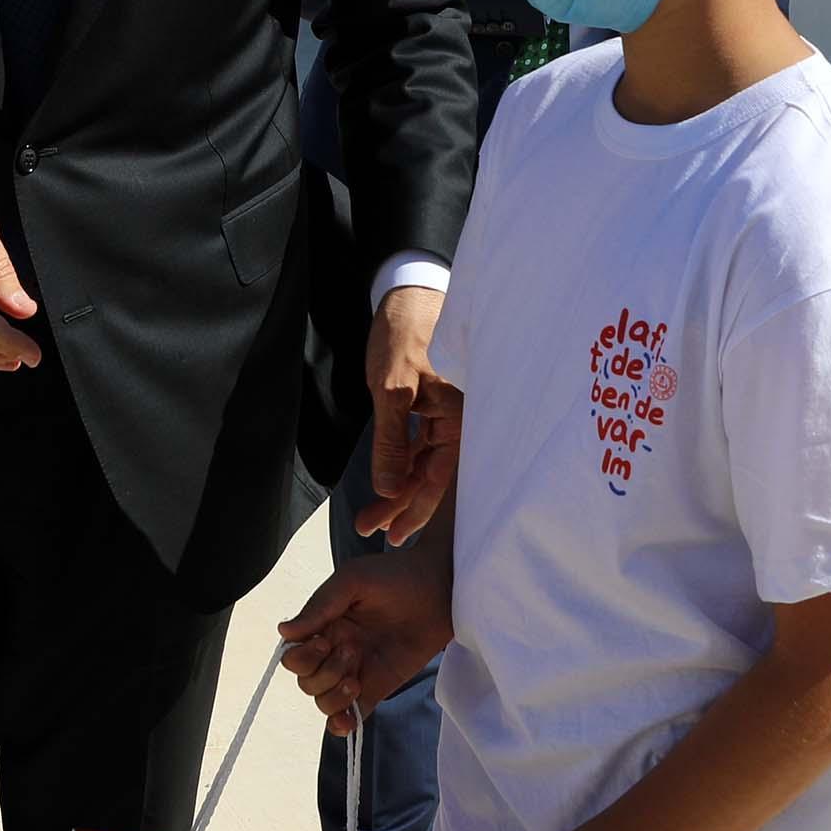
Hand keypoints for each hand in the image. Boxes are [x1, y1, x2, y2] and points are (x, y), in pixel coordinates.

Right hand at [279, 549, 452, 732]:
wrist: (440, 591)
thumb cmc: (395, 577)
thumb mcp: (352, 581)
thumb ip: (319, 606)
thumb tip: (284, 632)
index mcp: (323, 626)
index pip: (293, 655)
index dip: (303, 656)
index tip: (326, 640)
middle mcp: (333, 651)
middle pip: (305, 681)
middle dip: (323, 672)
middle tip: (353, 650)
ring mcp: (354, 672)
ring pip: (322, 700)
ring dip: (333, 695)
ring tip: (357, 678)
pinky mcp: (376, 688)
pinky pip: (350, 715)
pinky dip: (342, 725)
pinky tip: (349, 720)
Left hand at [361, 284, 459, 542]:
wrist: (404, 296)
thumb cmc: (403, 335)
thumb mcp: (391, 389)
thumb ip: (391, 441)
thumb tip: (388, 490)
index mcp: (460, 417)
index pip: (438, 475)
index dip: (415, 508)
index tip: (394, 534)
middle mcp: (459, 421)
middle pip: (430, 474)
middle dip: (401, 505)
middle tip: (371, 530)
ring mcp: (444, 416)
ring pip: (422, 463)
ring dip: (398, 489)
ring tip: (372, 517)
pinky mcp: (430, 409)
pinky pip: (419, 446)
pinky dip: (401, 465)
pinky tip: (386, 485)